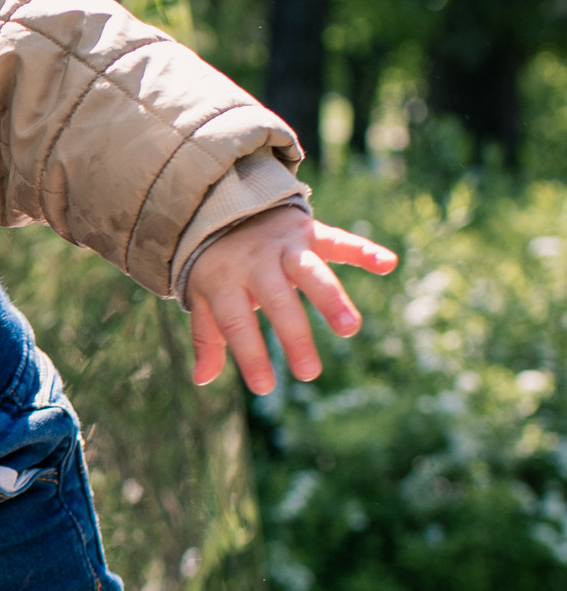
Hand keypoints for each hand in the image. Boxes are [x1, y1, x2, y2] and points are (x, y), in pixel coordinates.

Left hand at [185, 205, 395, 393]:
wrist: (223, 203)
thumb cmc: (217, 263)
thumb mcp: (202, 297)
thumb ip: (207, 337)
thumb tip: (202, 379)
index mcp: (224, 281)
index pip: (236, 324)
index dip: (250, 355)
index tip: (265, 387)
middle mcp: (256, 262)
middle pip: (277, 300)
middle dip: (294, 336)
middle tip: (309, 373)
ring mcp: (284, 246)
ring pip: (310, 272)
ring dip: (331, 299)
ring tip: (350, 329)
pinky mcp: (310, 231)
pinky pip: (339, 240)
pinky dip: (363, 250)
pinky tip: (387, 264)